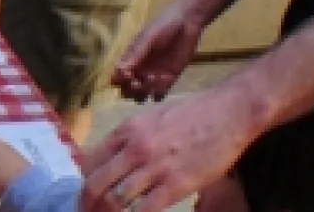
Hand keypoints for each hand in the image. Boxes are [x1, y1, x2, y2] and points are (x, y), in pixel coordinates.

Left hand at [80, 90, 257, 211]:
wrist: (229, 113)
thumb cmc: (193, 112)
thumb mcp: (151, 117)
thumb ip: (130, 137)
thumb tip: (113, 157)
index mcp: (126, 130)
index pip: (90, 161)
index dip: (83, 180)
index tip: (85, 192)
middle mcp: (135, 149)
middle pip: (95, 184)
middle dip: (86, 203)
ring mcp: (155, 168)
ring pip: (115, 200)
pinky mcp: (176, 185)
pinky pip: (145, 210)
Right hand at [112, 3, 206, 102]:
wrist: (187, 21)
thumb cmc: (163, 25)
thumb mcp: (148, 37)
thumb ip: (136, 53)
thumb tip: (120, 71)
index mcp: (129, 58)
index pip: (117, 77)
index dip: (118, 81)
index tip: (127, 76)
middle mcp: (139, 70)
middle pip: (127, 90)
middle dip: (130, 90)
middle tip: (139, 83)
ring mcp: (153, 76)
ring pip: (142, 95)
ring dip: (144, 93)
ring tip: (154, 79)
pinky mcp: (169, 79)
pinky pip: (160, 93)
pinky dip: (160, 92)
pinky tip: (165, 79)